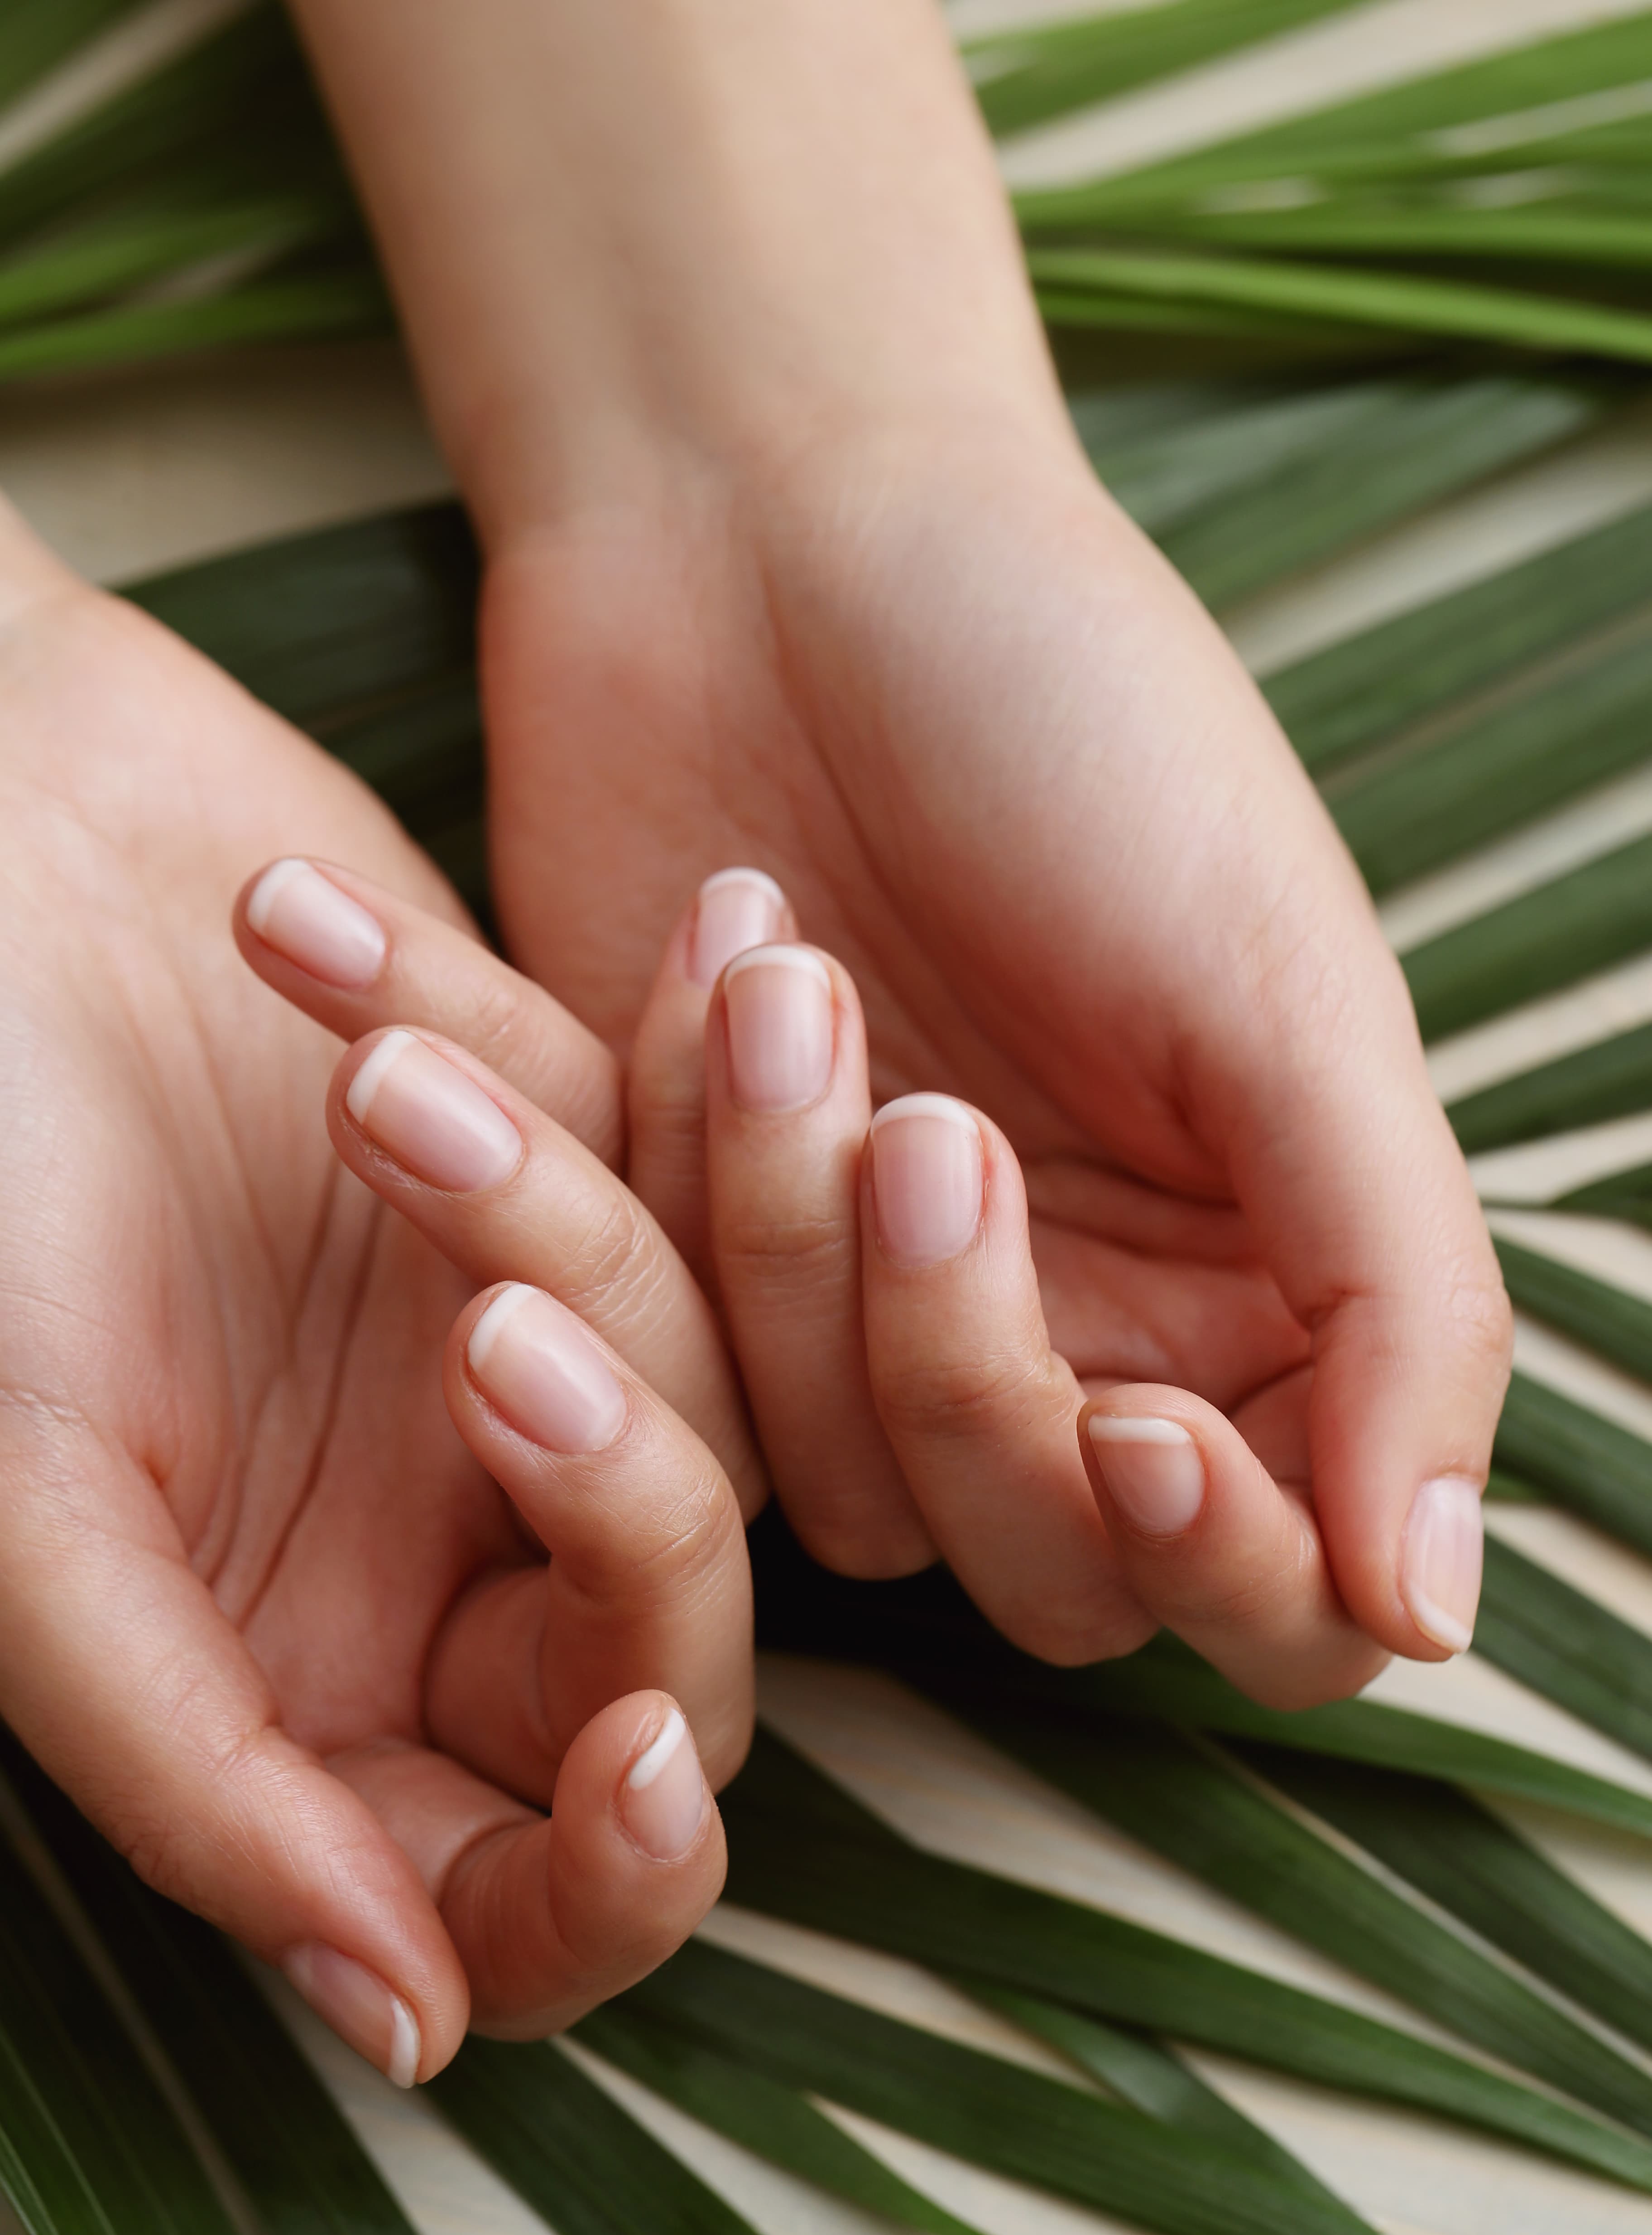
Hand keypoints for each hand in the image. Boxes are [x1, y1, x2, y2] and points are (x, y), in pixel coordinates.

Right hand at [0, 501, 752, 2080]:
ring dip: (575, 1236)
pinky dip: (691, 1089)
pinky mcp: (589, 1178)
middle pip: (660, 1645)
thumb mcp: (20, 1496)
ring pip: (710, 1394)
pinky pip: (721, 1191)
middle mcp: (435, 1547)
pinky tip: (699, 954)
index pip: (516, 1887)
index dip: (606, 1882)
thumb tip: (404, 2032)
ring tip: (389, 1078)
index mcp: (294, 1678)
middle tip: (484, 1330)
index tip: (642, 1774)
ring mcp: (523, 1359)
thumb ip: (198, 1768)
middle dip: (619, 1503)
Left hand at [490, 436, 1507, 1682]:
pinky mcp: (686, 1260)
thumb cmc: (1068, 722)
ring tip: (780, 976)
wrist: (773, 538)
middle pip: (1040, 1571)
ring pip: (832, 1487)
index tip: (1135, 1425)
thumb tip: (1435, 1603)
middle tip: (925, 1121)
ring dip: (784, 1243)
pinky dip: (650, 1185)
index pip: (1285, 1600)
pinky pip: (659, 1366)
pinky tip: (685, 969)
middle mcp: (1076, 1337)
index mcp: (1261, 1288)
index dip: (1216, 1563)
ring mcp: (867, 1316)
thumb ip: (1396, 1299)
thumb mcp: (1283, 991)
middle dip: (963, 1367)